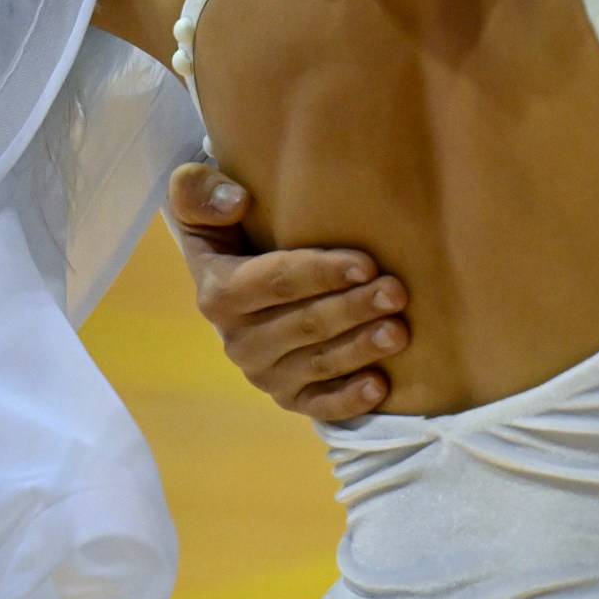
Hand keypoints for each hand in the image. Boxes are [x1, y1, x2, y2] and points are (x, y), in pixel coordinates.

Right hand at [168, 163, 409, 421]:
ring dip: (359, 350)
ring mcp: (264, 373)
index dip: (320, 273)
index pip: (274, 282)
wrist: (245, 281)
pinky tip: (379, 386)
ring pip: (317, 364)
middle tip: (397, 293)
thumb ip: (199, 192)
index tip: (367, 263)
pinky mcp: (289, 397)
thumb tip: (236, 199)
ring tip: (398, 332)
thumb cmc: (237, 231)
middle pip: (304, 324)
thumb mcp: (202, 203)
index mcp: (219, 291)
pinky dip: (348, 399)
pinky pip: (318, 405)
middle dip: (353, 309)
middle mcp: (238, 340)